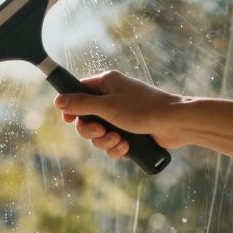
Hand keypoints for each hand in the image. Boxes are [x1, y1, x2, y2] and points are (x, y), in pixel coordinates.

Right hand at [54, 70, 189, 158]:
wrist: (175, 124)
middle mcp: (113, 98)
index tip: (69, 120)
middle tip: (101, 132)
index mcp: (107, 84)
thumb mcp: (107, 107)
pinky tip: (126, 147)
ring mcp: (122, 116)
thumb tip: (58, 101)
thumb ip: (81, 104)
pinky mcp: (130, 132)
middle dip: (91, 131)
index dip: (72, 107)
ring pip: (99, 134)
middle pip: (86, 117)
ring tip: (119, 141)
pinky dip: (116, 148)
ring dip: (105, 142)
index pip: (79, 91)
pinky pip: (113, 143)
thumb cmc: (143, 109)